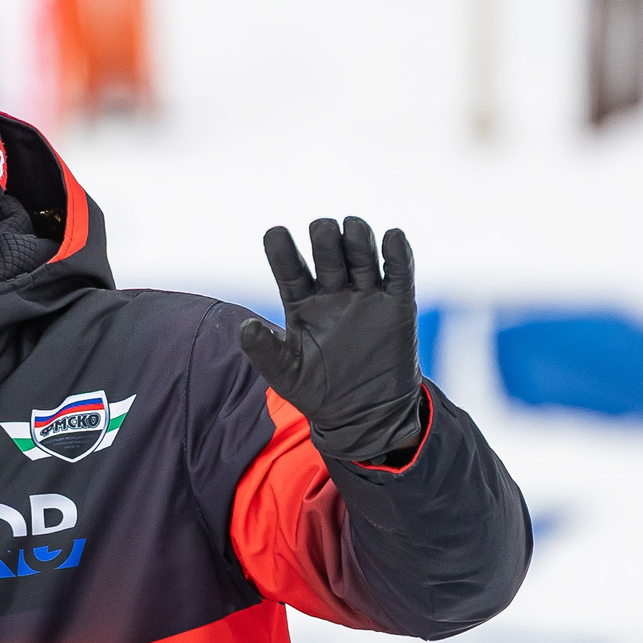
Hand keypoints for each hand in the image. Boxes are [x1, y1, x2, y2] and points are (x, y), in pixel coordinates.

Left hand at [238, 217, 425, 464]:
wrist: (363, 415)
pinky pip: (399, 273)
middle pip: (328, 254)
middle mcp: (332, 292)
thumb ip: (264, 349)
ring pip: (361, 256)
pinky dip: (398, 255)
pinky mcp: (397, 304)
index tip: (275, 233)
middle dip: (325, 238)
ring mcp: (365, 296)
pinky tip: (392, 238)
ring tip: (352, 227)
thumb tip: (244, 326)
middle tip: (322, 229)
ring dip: (357, 238)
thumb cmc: (317, 392)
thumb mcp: (285, 373)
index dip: (282, 250)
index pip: (290, 269)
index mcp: (301, 303)